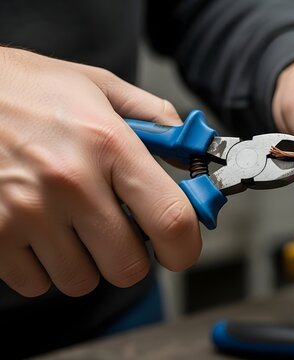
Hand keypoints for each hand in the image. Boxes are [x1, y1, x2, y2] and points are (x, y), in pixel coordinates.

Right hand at [0, 48, 200, 296]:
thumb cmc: (25, 89)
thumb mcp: (98, 86)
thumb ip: (154, 117)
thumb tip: (188, 153)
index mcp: (108, 143)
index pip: (171, 219)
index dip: (185, 248)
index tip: (180, 249)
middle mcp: (71, 182)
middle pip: (128, 267)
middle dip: (129, 256)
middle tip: (116, 232)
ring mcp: (27, 212)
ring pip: (81, 281)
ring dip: (83, 262)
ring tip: (68, 224)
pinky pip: (36, 284)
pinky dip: (40, 267)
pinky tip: (35, 230)